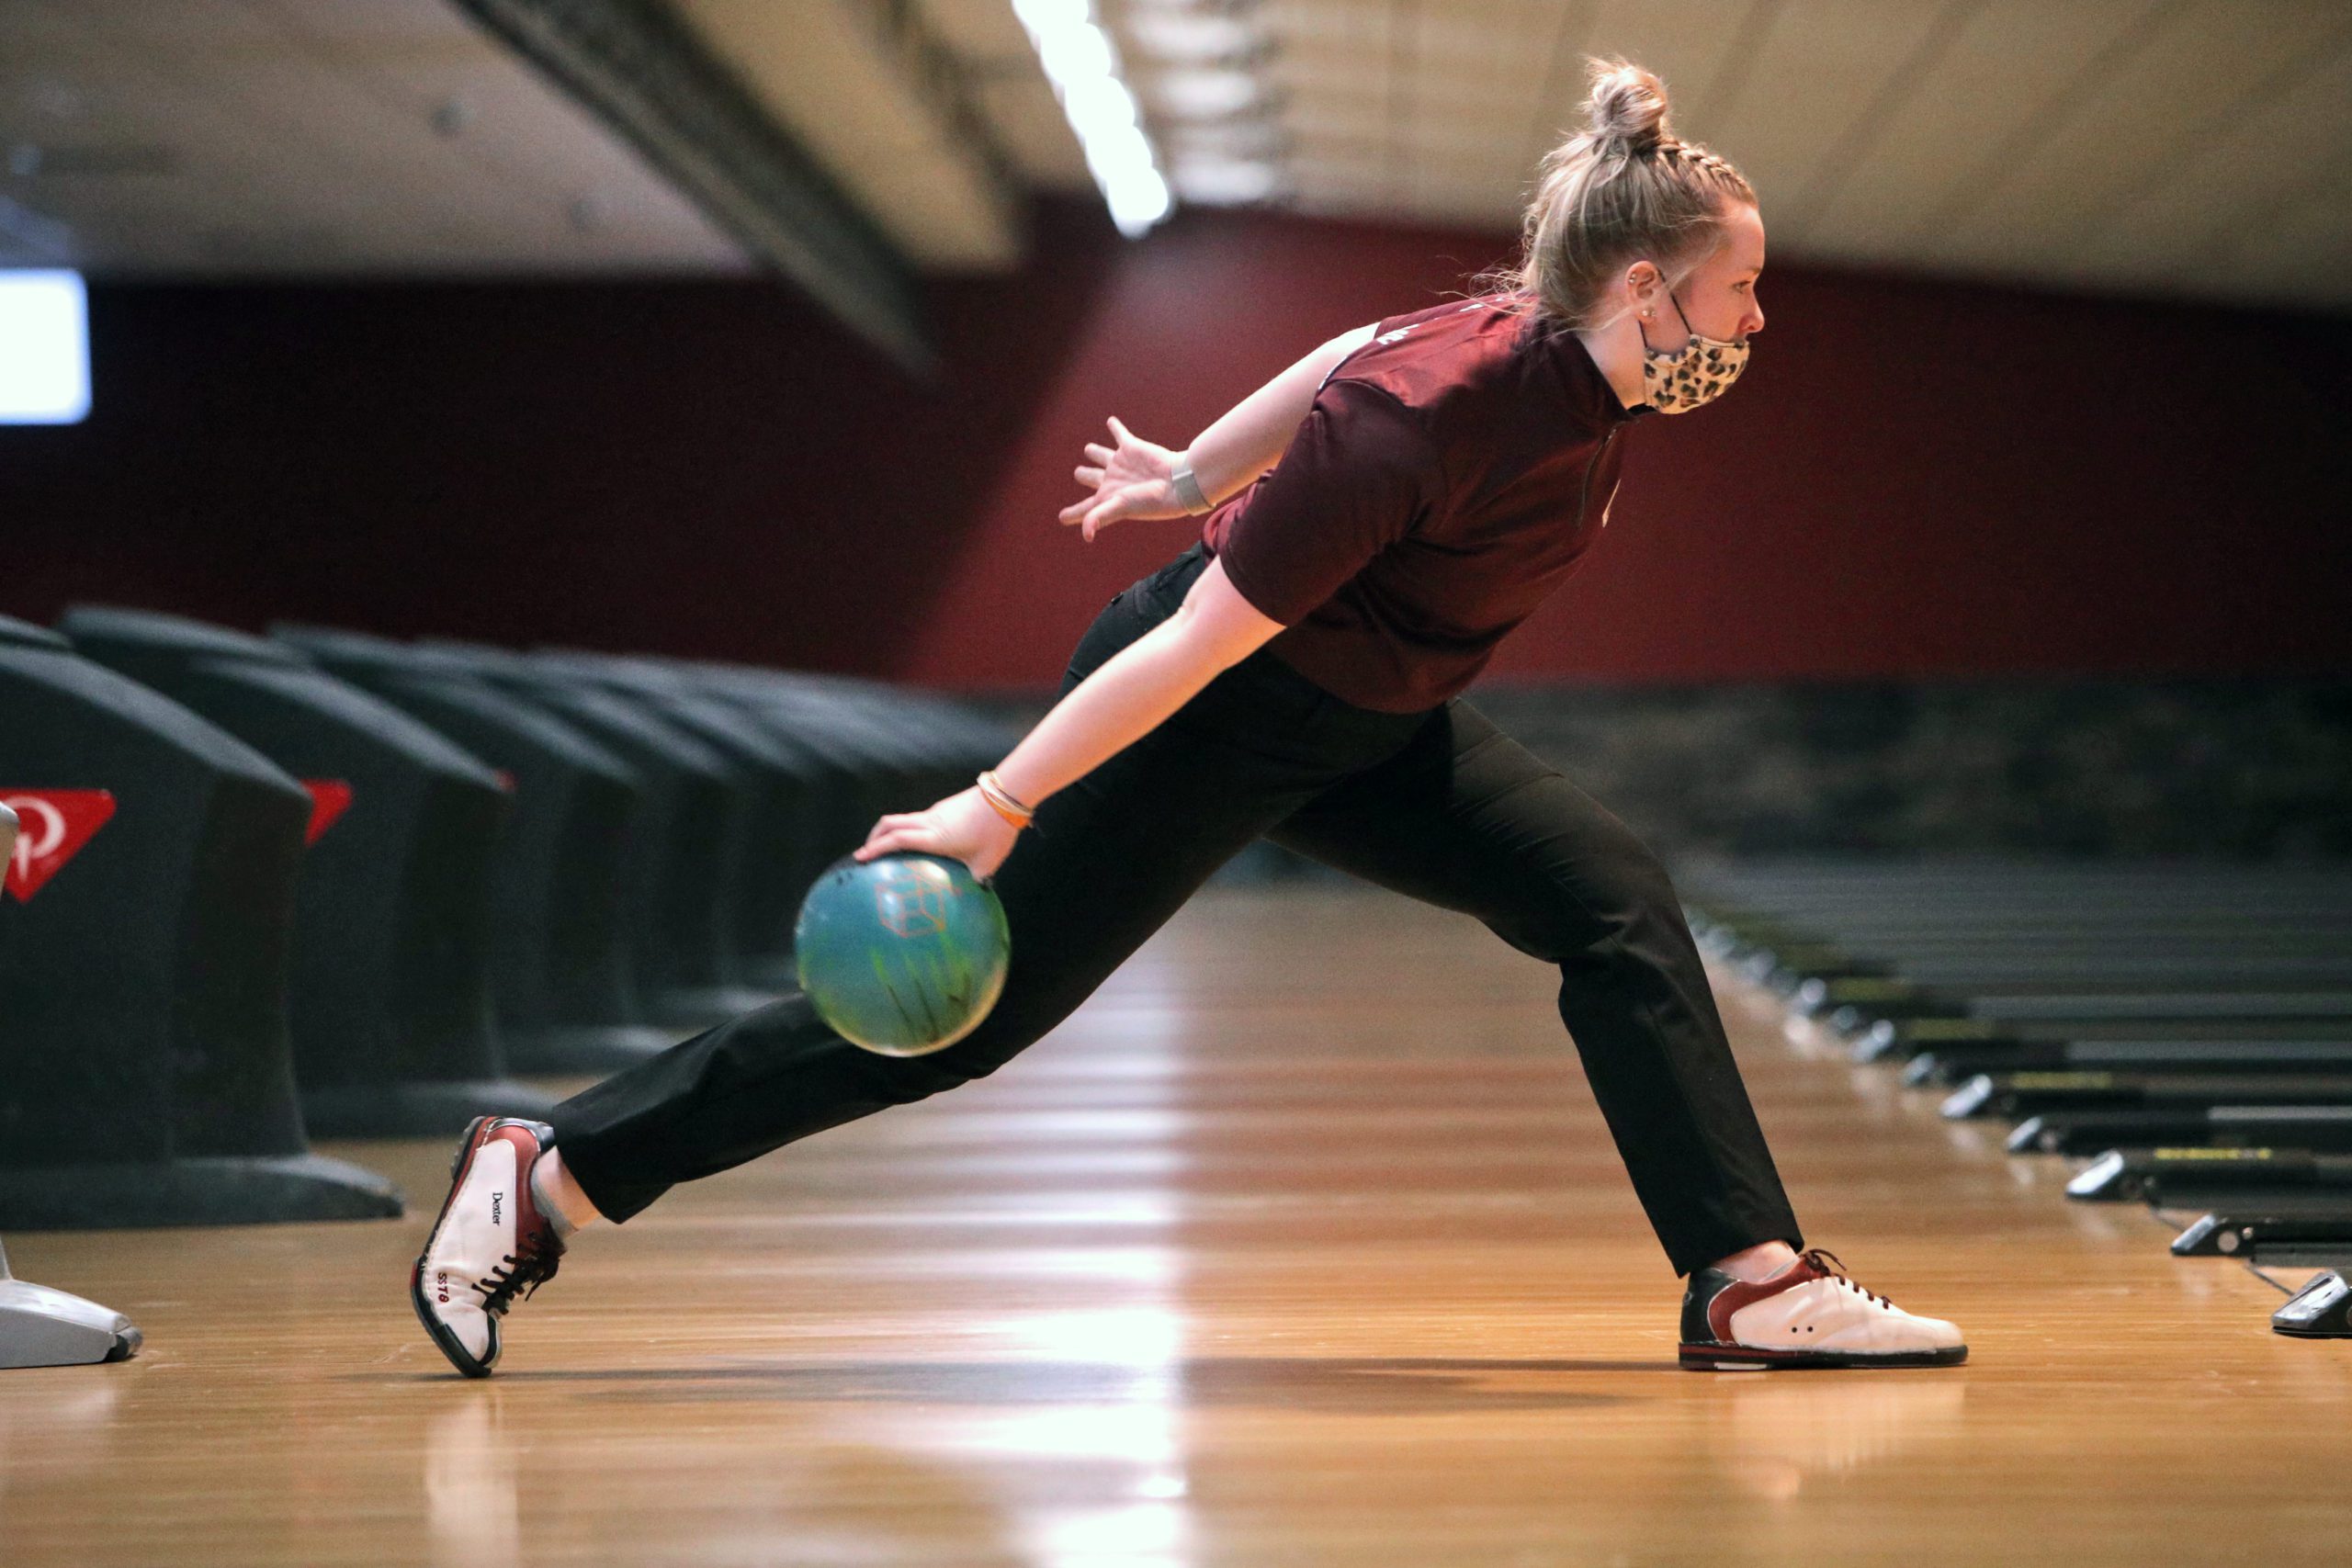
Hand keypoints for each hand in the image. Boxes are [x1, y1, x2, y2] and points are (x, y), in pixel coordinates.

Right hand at [853, 786, 1021, 881]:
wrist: (1006, 797)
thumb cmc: (995, 832)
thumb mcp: (986, 863)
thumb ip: (973, 880)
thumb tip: (969, 895)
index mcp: (936, 837)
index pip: (897, 840)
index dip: (876, 848)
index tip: (861, 858)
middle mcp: (929, 822)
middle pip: (891, 824)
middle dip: (874, 838)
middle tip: (865, 854)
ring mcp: (935, 812)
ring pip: (903, 819)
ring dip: (889, 832)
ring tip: (886, 849)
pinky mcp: (943, 808)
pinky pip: (917, 819)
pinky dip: (906, 829)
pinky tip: (916, 844)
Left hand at [1057, 415, 1191, 541]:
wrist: (1177, 482)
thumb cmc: (1150, 500)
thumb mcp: (1121, 508)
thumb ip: (1099, 517)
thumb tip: (1087, 536)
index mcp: (1107, 498)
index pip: (1084, 508)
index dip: (1072, 514)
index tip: (1062, 518)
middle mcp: (1112, 481)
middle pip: (1091, 477)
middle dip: (1083, 474)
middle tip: (1078, 473)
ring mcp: (1121, 463)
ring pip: (1101, 455)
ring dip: (1095, 451)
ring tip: (1089, 449)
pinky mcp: (1131, 448)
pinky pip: (1120, 435)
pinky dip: (1115, 428)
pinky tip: (1111, 421)